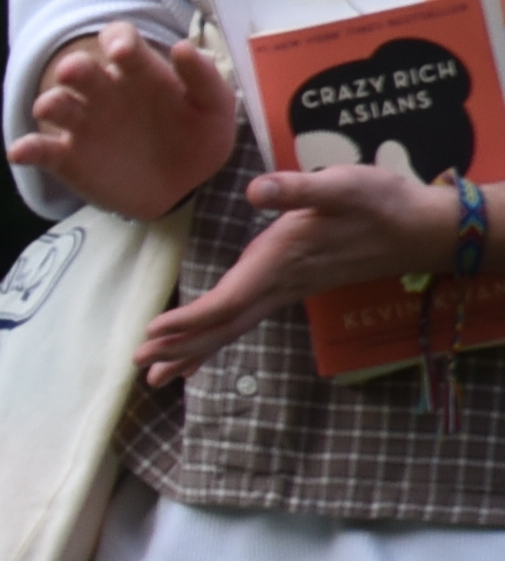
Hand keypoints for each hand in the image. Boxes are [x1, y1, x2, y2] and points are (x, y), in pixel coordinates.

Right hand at [10, 22, 240, 223]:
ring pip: (55, 104)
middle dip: (73, 67)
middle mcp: (104, 92)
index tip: (121, 52)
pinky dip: (27, 149)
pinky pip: (41, 151)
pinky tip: (20, 152)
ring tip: (49, 109)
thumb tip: (181, 47)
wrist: (182, 188)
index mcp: (138, 72)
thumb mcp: (214, 107)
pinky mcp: (67, 157)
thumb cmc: (198, 137)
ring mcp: (82, 124)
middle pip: (79, 69)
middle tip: (73, 73)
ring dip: (49, 103)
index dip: (116, 40)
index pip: (119, 40)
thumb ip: (204, 78)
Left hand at [139, 155, 479, 380]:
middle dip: (181, 346)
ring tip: (156, 374)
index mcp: (281, 261)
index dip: (190, 319)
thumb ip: (298, 190)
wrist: (421, 229)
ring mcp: (286, 290)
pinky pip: (246, 320)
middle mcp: (279, 283)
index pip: (228, 300)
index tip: (153, 331)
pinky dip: (217, 338)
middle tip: (139, 365)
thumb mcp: (342, 186)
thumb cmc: (381, 203)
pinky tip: (199, 354)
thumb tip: (258, 191)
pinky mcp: (292, 287)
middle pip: (223, 324)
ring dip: (194, 350)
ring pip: (233, 328)